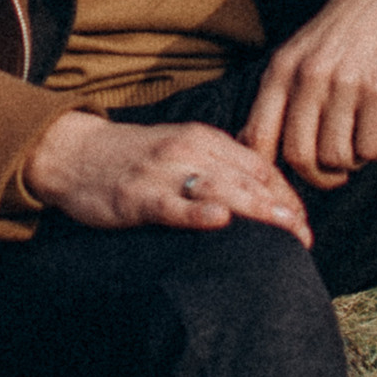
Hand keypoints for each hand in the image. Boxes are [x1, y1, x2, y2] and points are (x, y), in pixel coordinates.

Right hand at [21, 109, 311, 239]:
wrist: (70, 153)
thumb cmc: (130, 159)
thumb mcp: (179, 151)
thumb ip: (216, 167)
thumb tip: (261, 197)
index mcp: (203, 139)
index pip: (259, 167)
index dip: (286, 196)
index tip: (303, 224)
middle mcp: (188, 150)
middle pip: (247, 179)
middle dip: (281, 209)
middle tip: (305, 237)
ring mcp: (162, 173)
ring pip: (219, 189)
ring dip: (256, 210)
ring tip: (284, 230)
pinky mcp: (136, 196)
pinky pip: (172, 205)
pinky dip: (197, 213)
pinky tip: (221, 221)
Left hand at [241, 0, 376, 188]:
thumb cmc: (345, 26)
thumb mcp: (299, 51)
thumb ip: (281, 94)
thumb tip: (260, 145)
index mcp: (280, 70)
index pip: (257, 137)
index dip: (268, 173)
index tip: (287, 181)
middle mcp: (306, 78)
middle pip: (299, 157)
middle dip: (320, 176)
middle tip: (336, 172)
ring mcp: (343, 85)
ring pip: (337, 157)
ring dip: (353, 162)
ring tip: (362, 141)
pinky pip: (372, 147)